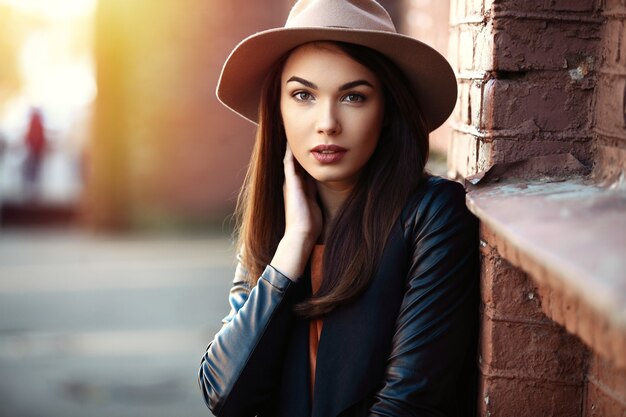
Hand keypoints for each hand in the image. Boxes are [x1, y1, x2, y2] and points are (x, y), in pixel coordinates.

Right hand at [270, 145, 321, 280]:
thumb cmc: (309, 224)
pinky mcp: (290, 183)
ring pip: (290, 160)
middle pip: (294, 162)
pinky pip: (289, 163)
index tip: (307, 146)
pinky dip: (290, 153)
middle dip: (295, 150)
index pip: (300, 169)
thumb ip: (314, 195)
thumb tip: (321, 187)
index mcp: (298, 189)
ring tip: (291, 133)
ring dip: (290, 148)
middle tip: (297, 134)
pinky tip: (291, 142)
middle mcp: (291, 184)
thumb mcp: (314, 204)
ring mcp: (289, 183)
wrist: (301, 234)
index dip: (303, 158)